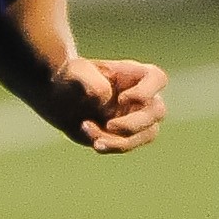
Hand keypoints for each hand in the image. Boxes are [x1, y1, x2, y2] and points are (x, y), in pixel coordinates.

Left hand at [53, 56, 168, 152]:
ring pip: (148, 134)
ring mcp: (137, 117)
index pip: (157, 78)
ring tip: (96, 141)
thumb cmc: (72, 77)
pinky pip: (127, 145)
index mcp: (135, 74)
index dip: (146, 91)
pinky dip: (110, 146)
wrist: (61, 97)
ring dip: (124, 141)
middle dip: (134, 123)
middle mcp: (142, 96)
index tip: (121, 98)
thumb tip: (103, 97)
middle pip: (157, 112)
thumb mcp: (76, 72)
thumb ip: (89, 80)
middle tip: (109, 125)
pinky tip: (93, 141)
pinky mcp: (126, 135)